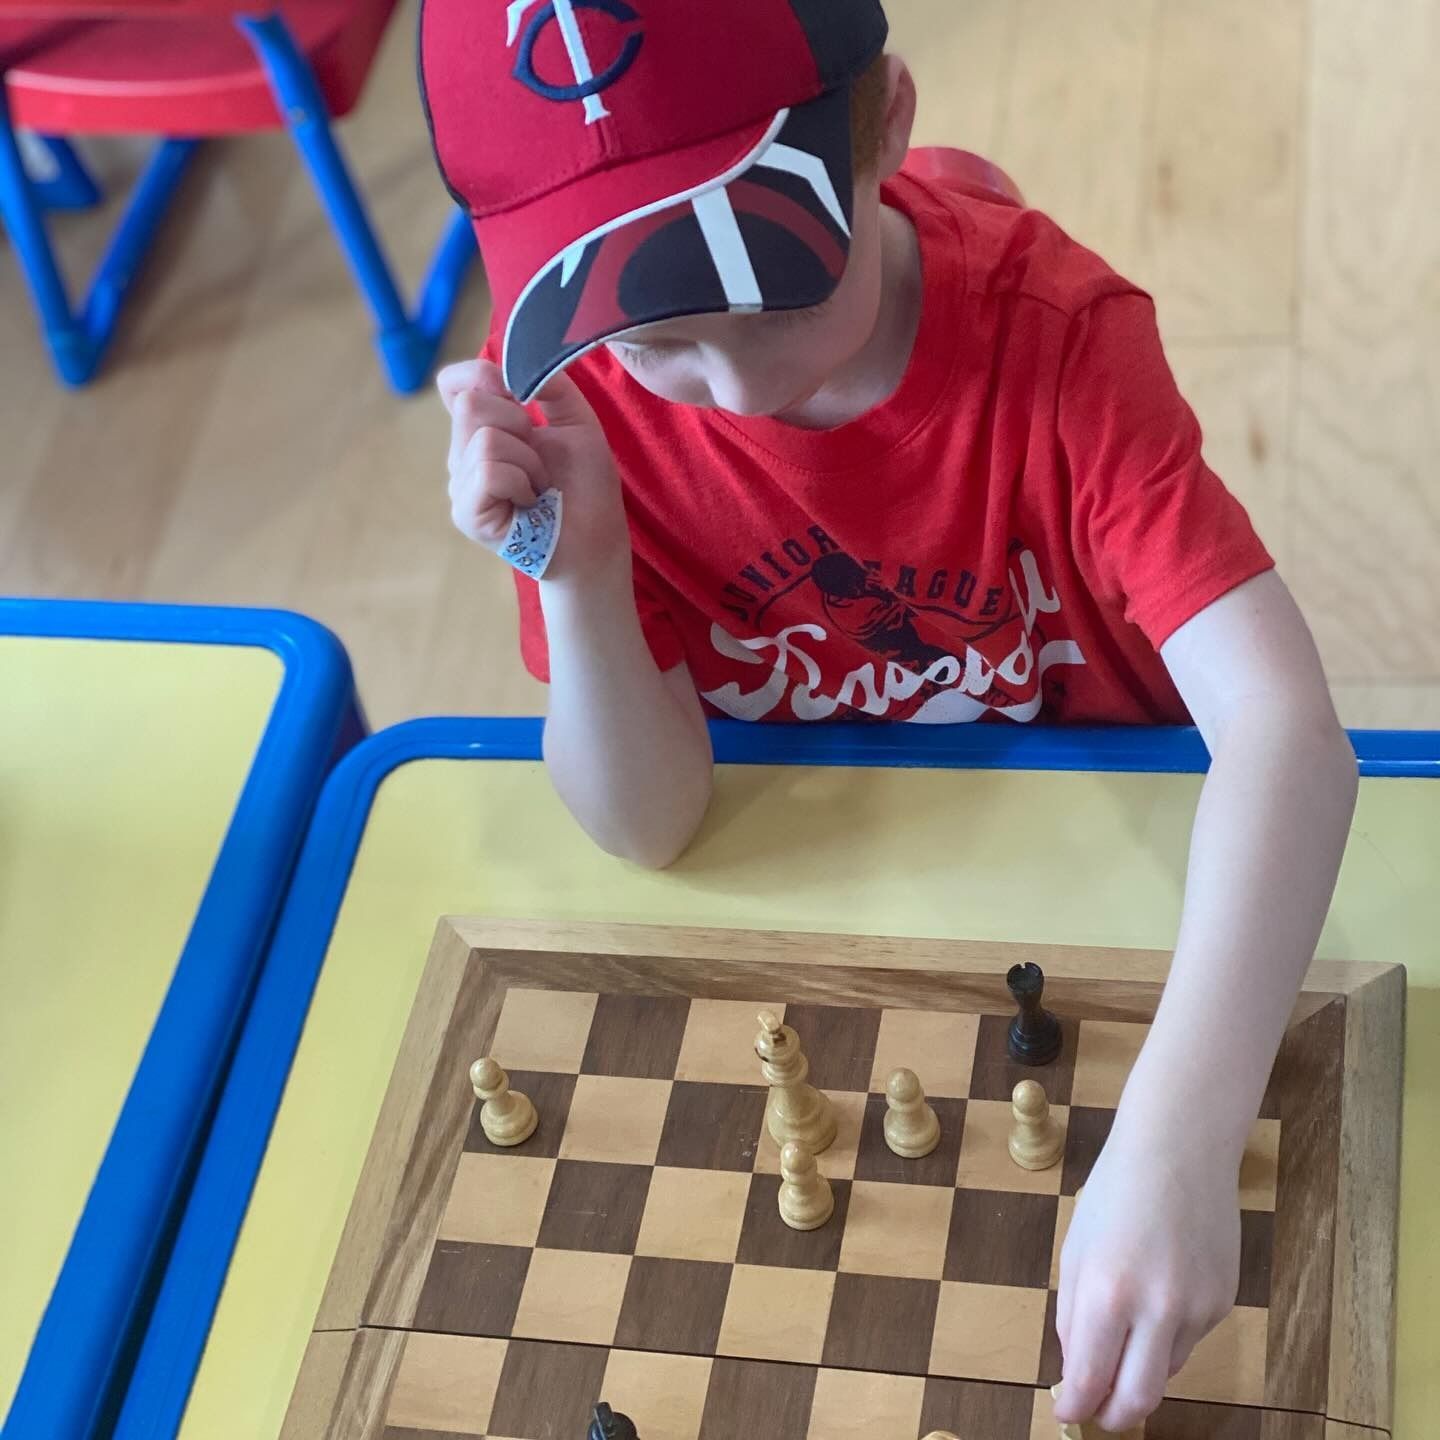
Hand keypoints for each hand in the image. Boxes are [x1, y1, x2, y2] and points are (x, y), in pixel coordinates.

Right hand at [437, 358, 627, 582]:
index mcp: (483, 429)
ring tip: (539, 487)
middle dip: (520, 424)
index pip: (453, 383)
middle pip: (470, 403)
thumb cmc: (586, 487)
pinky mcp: (466, 512)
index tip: (522, 399)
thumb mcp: (575, 421)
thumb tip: (516, 356)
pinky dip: (521, 481)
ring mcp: (461, 485)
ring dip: (528, 460)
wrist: (596, 540)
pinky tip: (530, 502)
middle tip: (541, 461)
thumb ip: (550, 385)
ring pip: (484, 437)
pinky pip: (489, 469)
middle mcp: (464, 454)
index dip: (483, 376)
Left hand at [1054, 1124, 1239, 1432]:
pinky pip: (1189, 1339)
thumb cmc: (1117, 1191)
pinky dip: (1167, 1333)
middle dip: (1114, 1415)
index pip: (1091, 1379)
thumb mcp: (1077, 1250)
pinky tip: (1160, 1288)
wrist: (1179, 1148)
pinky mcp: (1224, 1302)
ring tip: (1127, 1322)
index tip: (1067, 1412)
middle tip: (1098, 1411)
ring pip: (1166, 1370)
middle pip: (1139, 1399)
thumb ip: (1074, 1316)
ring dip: (1140, 1366)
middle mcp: (1158, 1308)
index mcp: (1109, 1291)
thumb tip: (1078, 1372)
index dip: (1076, 1406)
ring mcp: (1198, 1308)